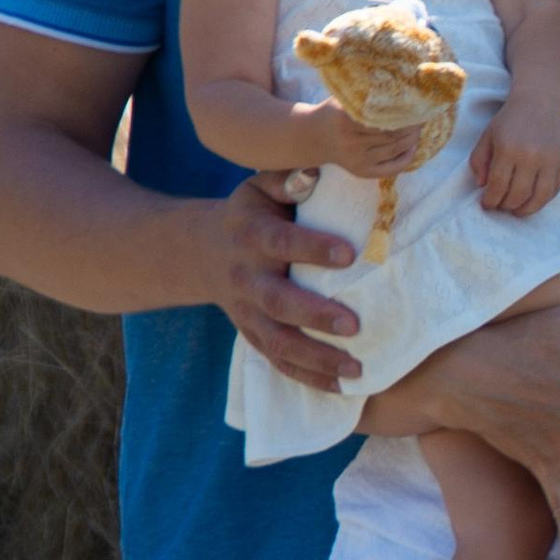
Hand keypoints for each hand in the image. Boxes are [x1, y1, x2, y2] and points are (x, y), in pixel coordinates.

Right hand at [212, 182, 367, 388]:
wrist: (202, 251)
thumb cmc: (252, 213)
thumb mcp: (260, 187)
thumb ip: (288, 179)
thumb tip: (318, 170)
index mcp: (251, 235)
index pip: (280, 242)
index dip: (311, 248)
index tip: (348, 254)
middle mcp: (247, 277)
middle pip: (278, 301)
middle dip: (315, 314)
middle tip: (354, 325)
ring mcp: (247, 312)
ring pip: (278, 341)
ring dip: (317, 358)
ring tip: (357, 369)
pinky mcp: (252, 335)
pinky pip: (277, 362)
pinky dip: (307, 378)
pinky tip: (342, 389)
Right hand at [298, 99, 426, 177]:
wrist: (314, 137)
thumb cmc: (335, 112)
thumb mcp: (345, 98)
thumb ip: (366, 92)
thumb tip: (400, 82)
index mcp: (345, 119)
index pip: (383, 116)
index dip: (404, 112)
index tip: (418, 104)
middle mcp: (351, 142)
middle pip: (392, 134)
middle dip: (412, 125)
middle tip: (423, 115)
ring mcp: (357, 159)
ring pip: (394, 149)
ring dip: (412, 139)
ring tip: (419, 128)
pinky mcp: (361, 172)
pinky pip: (390, 168)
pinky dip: (406, 158)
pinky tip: (413, 146)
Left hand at [471, 114, 559, 216]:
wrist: (539, 103)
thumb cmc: (509, 121)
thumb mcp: (487, 137)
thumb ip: (478, 161)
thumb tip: (483, 186)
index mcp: (508, 148)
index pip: (498, 185)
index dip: (490, 200)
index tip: (487, 204)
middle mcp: (531, 155)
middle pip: (518, 194)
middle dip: (506, 205)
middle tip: (501, 206)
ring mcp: (550, 160)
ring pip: (539, 197)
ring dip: (526, 209)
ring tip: (517, 211)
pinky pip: (555, 189)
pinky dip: (543, 200)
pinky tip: (533, 200)